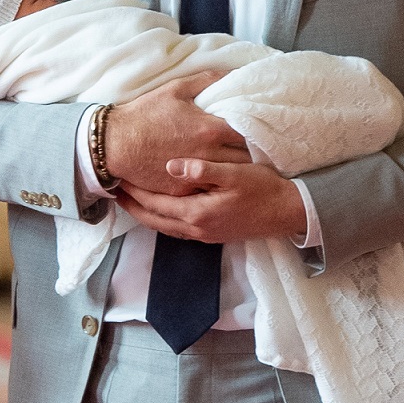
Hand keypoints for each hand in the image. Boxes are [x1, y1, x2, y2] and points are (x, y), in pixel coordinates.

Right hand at [102, 75, 250, 194]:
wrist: (114, 144)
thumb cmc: (144, 114)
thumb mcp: (175, 89)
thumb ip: (206, 80)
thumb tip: (231, 74)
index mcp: (209, 129)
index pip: (249, 132)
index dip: (260, 130)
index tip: (266, 128)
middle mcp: (208, 155)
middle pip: (245, 159)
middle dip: (255, 154)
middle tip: (263, 150)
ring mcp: (196, 176)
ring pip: (230, 177)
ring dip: (241, 172)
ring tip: (249, 168)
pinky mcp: (183, 191)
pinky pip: (209, 190)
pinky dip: (218, 185)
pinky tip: (224, 182)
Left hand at [117, 156, 307, 244]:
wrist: (289, 212)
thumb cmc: (264, 189)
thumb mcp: (234, 173)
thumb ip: (201, 170)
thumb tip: (170, 167)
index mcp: (197, 213)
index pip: (155, 205)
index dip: (134, 192)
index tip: (117, 178)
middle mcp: (196, 230)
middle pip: (154, 220)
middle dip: (132, 207)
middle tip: (114, 191)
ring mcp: (204, 235)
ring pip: (164, 228)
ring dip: (145, 215)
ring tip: (131, 200)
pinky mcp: (212, 235)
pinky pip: (177, 229)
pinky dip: (162, 219)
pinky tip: (160, 209)